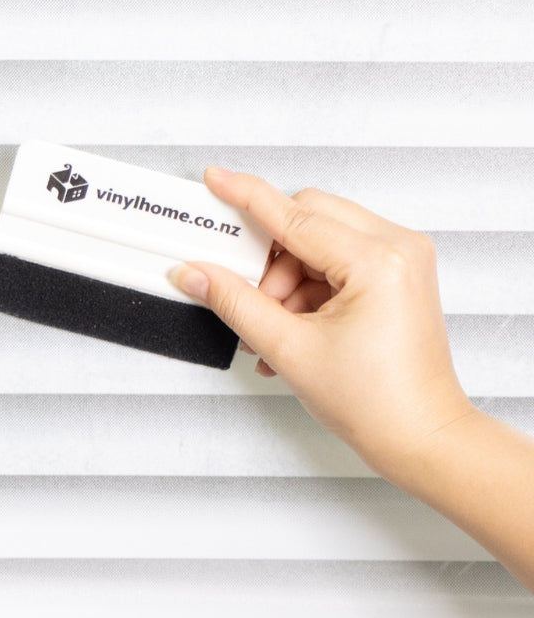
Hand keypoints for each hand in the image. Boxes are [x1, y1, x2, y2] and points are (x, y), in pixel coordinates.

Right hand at [175, 167, 474, 478]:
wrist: (420, 437)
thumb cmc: (378, 403)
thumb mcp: (288, 350)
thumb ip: (235, 302)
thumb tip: (197, 274)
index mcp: (378, 261)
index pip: (294, 216)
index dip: (247, 197)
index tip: (217, 180)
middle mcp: (397, 249)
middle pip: (307, 220)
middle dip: (268, 259)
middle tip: (245, 293)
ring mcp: (401, 260)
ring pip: (318, 242)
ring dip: (285, 279)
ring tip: (276, 328)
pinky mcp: (397, 275)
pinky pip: (335, 261)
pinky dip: (306, 289)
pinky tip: (293, 327)